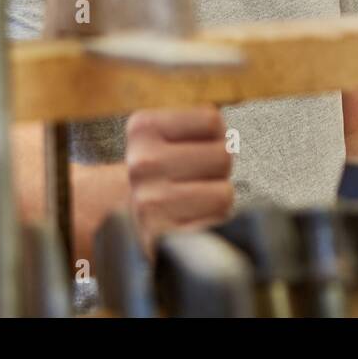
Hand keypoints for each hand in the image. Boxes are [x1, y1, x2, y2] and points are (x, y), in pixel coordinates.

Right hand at [124, 106, 234, 250]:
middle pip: (223, 156)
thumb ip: (204, 126)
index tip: (196, 147)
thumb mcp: (168, 134)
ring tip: (193, 198)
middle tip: (195, 176)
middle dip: (217, 168)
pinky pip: (216, 222)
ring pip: (225, 193)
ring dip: (217, 196)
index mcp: (142, 128)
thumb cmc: (162, 171)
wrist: (127, 216)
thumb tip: (231, 142)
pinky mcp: (164, 237)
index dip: (213, 136)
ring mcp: (150, 202)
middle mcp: (142, 163)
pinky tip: (190, 218)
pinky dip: (212, 220)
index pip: (212, 121)